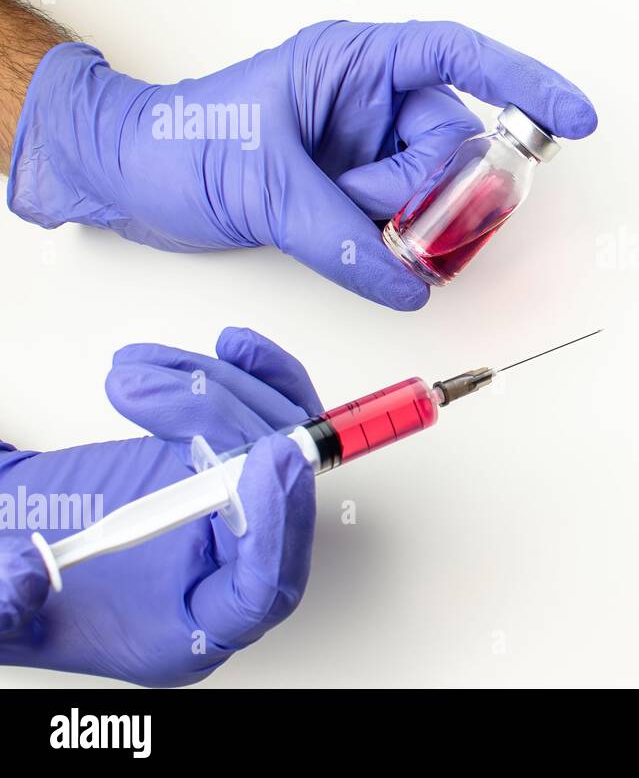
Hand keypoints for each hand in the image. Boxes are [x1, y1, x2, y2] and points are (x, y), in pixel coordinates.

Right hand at [0, 327, 319, 686]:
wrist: (8, 531)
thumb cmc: (16, 577)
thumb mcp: (0, 602)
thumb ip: (8, 602)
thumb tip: (33, 574)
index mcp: (193, 624)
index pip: (265, 589)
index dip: (275, 528)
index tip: (265, 462)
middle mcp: (230, 565)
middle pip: (276, 496)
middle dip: (230, 430)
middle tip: (184, 394)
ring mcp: (239, 508)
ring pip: (273, 440)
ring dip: (219, 391)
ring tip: (140, 373)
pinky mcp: (231, 461)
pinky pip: (273, 416)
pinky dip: (254, 378)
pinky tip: (230, 350)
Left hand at [8, 21, 596, 309]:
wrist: (127, 179)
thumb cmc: (178, 144)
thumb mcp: (262, 186)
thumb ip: (339, 239)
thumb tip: (405, 284)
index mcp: (352, 63)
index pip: (457, 57)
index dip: (524, 82)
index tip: (573, 119)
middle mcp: (370, 101)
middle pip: (454, 144)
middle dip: (430, 192)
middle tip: (396, 226)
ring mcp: (367, 149)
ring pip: (434, 191)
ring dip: (404, 224)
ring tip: (346, 229)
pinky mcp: (357, 193)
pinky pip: (406, 223)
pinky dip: (392, 248)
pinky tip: (362, 253)